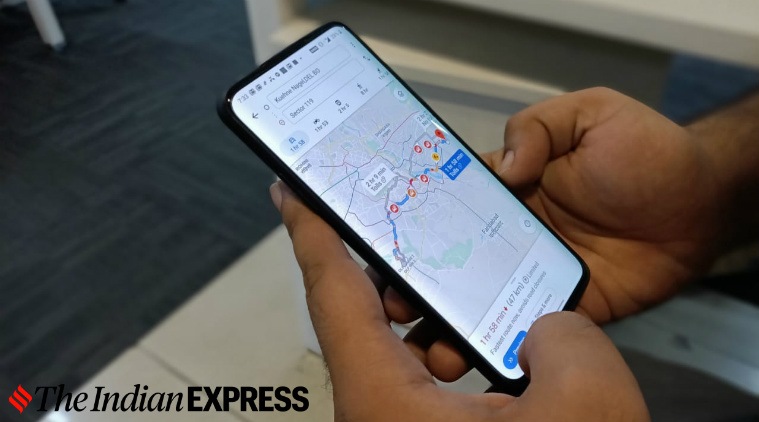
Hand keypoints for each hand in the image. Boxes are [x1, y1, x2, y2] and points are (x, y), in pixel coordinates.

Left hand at [270, 181, 648, 421]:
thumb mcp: (583, 406)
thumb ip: (567, 336)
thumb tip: (546, 329)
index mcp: (383, 402)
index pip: (332, 290)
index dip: (308, 229)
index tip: (288, 186)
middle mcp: (378, 413)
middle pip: (366, 315)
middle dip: (390, 267)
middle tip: (405, 221)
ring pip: (403, 349)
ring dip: (435, 316)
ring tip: (469, 284)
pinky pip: (428, 378)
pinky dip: (454, 352)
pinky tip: (498, 345)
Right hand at [384, 87, 724, 338]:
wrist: (698, 207)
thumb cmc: (646, 154)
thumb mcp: (589, 115)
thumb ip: (539, 127)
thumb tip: (503, 167)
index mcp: (508, 189)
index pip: (448, 205)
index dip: (416, 222)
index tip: (387, 241)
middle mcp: (510, 234)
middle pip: (451, 260)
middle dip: (418, 281)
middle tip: (397, 300)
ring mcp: (531, 274)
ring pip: (478, 301)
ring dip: (449, 322)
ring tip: (431, 341)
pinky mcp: (559, 307)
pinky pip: (523, 327)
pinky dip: (497, 342)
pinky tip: (476, 355)